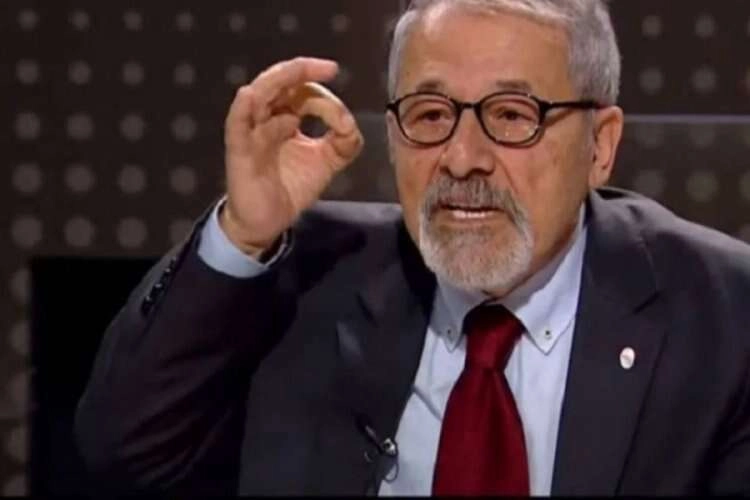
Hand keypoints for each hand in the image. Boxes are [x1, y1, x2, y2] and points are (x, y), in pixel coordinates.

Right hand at [221, 57, 363, 256]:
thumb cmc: (290, 187)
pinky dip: (241, 109)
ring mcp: (251, 133)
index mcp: (285, 116)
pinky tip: (249, 96)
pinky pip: (236, 126)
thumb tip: (349, 124)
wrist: (268, 223)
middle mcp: (267, 118)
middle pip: (279, 82)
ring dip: (278, 80)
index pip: (304, 93)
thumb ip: (344, 142)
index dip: (326, 99)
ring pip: (257, 95)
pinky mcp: (240, 152)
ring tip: (298, 71)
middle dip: (302, 70)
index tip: (344, 123)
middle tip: (329, 67)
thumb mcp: (327, 162)